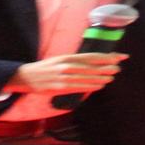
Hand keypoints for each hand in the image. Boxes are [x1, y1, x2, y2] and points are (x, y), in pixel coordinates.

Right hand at [3, 52, 126, 94]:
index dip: (106, 56)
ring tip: (112, 77)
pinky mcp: (60, 88)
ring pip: (87, 77)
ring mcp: (63, 77)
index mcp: (67, 57)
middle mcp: (67, 65)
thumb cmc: (45, 68)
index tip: (118, 56)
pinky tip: (99, 86)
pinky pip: (79, 87)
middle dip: (106, 67)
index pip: (91, 56)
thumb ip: (75, 63)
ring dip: (101, 77)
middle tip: (119, 67)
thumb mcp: (60, 60)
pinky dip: (91, 86)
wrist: (26, 77)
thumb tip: (93, 64)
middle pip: (91, 66)